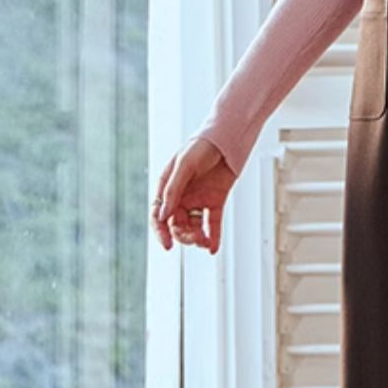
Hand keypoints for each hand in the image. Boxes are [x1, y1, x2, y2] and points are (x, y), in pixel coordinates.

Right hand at [152, 134, 235, 254]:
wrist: (228, 139)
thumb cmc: (202, 147)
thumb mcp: (184, 165)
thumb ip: (173, 190)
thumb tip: (163, 215)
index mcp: (167, 187)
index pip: (159, 214)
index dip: (160, 231)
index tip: (168, 245)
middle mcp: (181, 196)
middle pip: (177, 224)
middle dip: (184, 235)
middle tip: (196, 239)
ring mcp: (198, 199)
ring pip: (194, 226)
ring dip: (198, 237)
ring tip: (205, 242)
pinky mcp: (215, 201)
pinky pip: (212, 223)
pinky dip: (213, 236)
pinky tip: (213, 248)